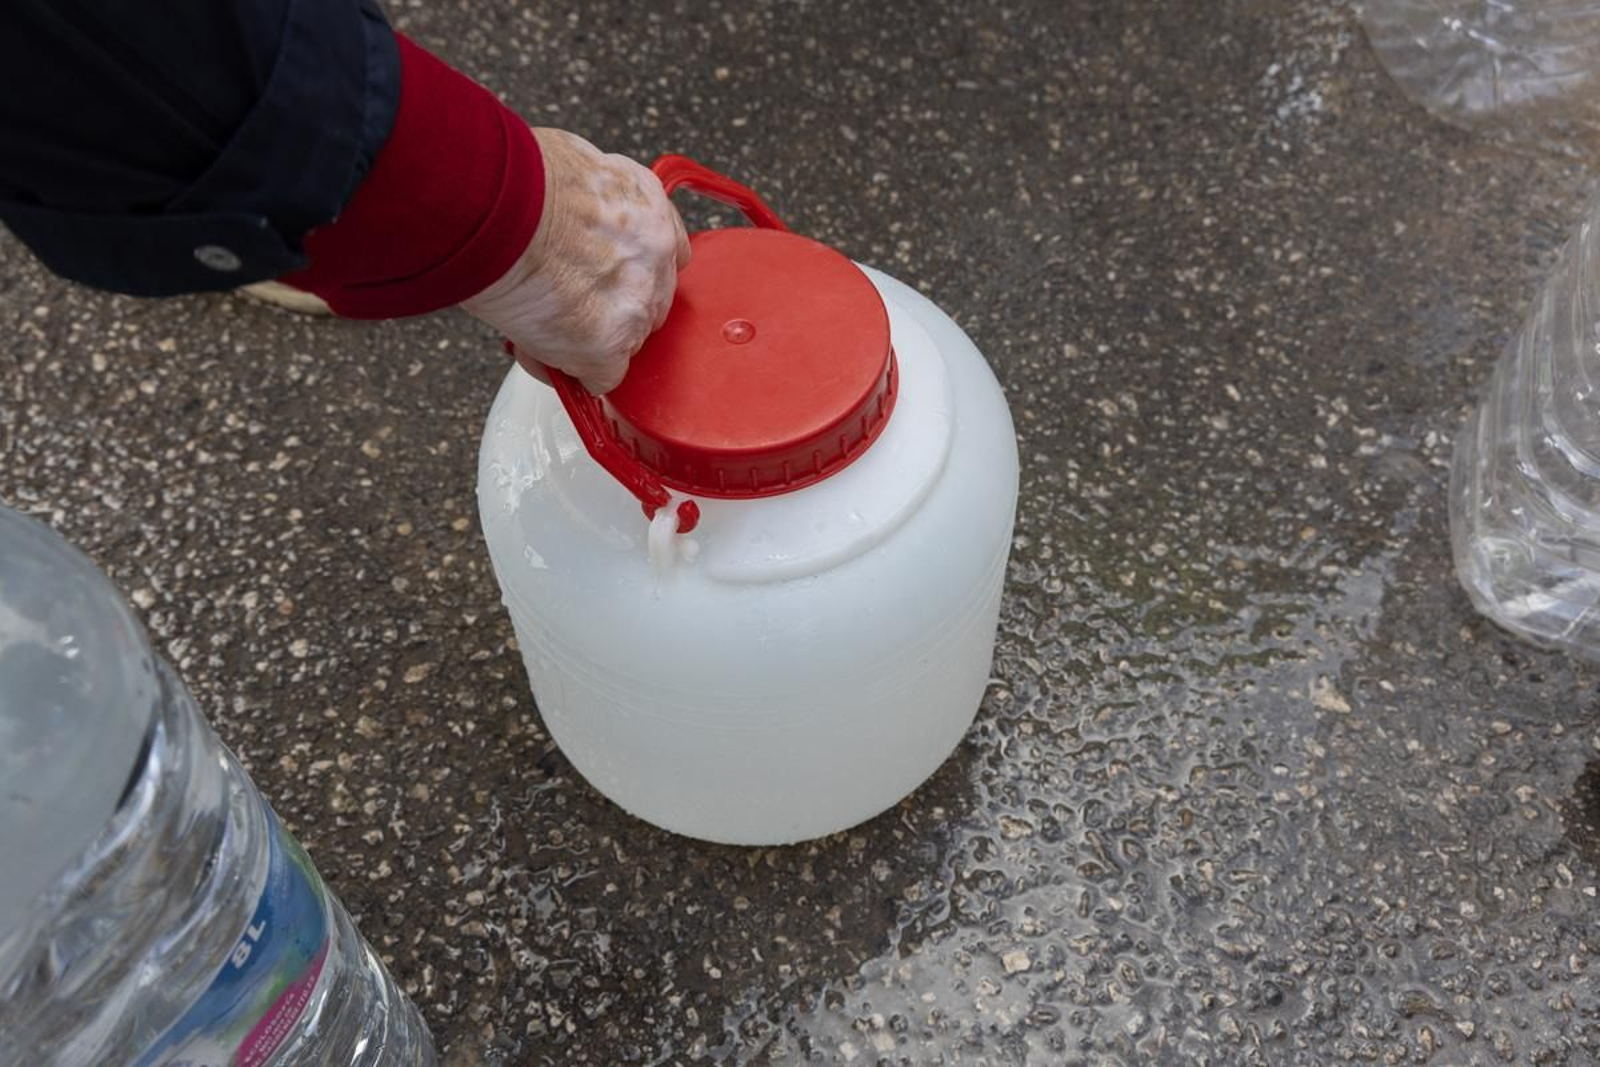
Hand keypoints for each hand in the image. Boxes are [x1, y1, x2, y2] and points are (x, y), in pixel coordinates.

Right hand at [462, 128, 689, 392]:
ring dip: (585, 340)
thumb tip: (569, 219)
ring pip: (625, 343)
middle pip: (648, 302)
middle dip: (609, 307)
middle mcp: (655, 257)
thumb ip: (588, 204)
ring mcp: (636, 306)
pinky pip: (600, 379)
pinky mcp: (608, 346)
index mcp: (648, 206)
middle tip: (562, 302)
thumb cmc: (517, 180)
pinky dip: (568, 370)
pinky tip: (538, 350)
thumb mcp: (571, 166)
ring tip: (536, 322)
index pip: (664, 253)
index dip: (631, 270)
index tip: (608, 277)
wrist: (502, 209)